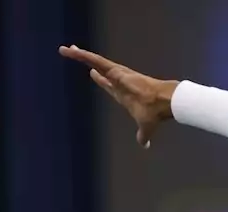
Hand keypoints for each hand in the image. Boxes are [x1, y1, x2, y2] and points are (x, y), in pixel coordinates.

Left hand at [60, 45, 175, 147]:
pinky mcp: (114, 70)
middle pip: (98, 68)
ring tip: (65, 49)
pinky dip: (81, 55)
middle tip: (76, 52)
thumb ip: (143, 136)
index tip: (93, 73)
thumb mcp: (145, 127)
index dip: (100, 79)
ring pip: (93, 61)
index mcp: (122, 93)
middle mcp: (118, 80)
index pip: (107, 83)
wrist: (162, 102)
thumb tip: (145, 146)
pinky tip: (70, 50)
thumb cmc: (154, 113)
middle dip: (87, 62)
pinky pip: (94, 59)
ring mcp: (115, 73)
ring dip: (79, 54)